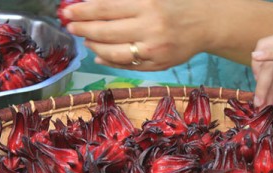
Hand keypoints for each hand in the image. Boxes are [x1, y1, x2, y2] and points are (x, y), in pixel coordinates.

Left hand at [62, 0, 211, 70]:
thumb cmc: (174, 5)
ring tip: (86, 39)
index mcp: (147, 4)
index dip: (83, 10)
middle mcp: (150, 27)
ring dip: (94, 45)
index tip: (68, 11)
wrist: (204, 23)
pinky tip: (99, 54)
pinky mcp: (157, 64)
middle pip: (105, 30)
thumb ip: (122, 0)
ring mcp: (153, 50)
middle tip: (70, 26)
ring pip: (112, 51)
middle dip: (83, 28)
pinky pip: (125, 65)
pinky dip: (108, 60)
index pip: (106, 7)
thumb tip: (91, 4)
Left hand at [251, 26, 272, 107]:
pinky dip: (270, 55)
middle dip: (261, 85)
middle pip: (265, 62)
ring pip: (272, 64)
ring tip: (263, 101)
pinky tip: (257, 57)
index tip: (262, 92)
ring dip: (264, 84)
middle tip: (260, 103)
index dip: (260, 75)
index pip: (266, 57)